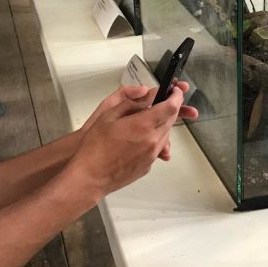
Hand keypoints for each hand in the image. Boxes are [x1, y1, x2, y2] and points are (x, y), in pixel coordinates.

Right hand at [79, 82, 198, 160]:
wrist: (91, 176)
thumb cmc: (95, 145)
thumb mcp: (109, 115)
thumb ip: (132, 102)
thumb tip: (148, 94)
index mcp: (143, 125)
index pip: (171, 108)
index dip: (176, 97)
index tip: (176, 91)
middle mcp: (152, 141)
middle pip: (171, 121)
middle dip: (171, 109)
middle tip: (163, 101)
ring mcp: (151, 155)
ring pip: (165, 135)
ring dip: (162, 124)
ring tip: (147, 120)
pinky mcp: (148, 166)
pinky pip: (157, 148)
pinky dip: (153, 139)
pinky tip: (138, 138)